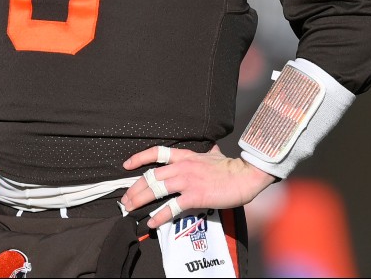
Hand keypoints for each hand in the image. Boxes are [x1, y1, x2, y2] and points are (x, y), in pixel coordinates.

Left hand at [119, 145, 276, 229]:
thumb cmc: (231, 168)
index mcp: (186, 157)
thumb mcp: (216, 155)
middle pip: (151, 176)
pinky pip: (171, 207)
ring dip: (140, 200)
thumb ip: (209, 153)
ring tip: (130, 210)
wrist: (245, 176)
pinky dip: (159, 216)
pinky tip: (151, 223)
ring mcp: (188, 181)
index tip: (127, 165)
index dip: (140, 158)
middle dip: (134, 189)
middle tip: (125, 200)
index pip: (158, 152)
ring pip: (156, 190)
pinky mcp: (195, 196)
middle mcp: (183, 167)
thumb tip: (211, 149)